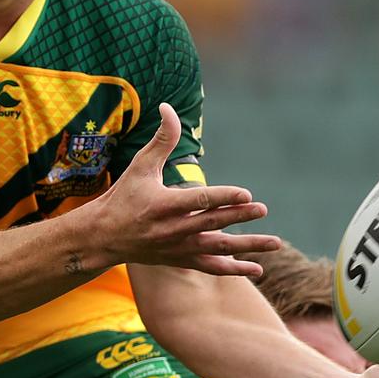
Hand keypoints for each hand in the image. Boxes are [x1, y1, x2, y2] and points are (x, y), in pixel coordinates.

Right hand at [86, 103, 280, 275]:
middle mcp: (174, 229)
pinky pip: (212, 268)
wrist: (103, 237)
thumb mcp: (140, 165)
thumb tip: (168, 107)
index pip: (199, 200)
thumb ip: (162, 139)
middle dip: (239, 216)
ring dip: (248, 246)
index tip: (245, 194)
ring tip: (275, 243)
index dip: (223, 197)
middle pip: (213, 223)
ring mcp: (179, 248)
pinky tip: (258, 269)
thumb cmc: (123, 196)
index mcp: (164, 204)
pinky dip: (235, 269)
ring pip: (218, 248)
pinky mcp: (181, 260)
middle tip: (263, 209)